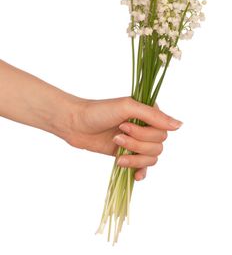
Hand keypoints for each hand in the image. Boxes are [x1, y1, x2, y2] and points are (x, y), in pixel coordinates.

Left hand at [60, 96, 182, 181]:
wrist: (75, 124)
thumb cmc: (99, 111)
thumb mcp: (128, 108)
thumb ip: (154, 116)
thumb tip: (180, 125)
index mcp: (148, 113)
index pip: (163, 130)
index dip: (146, 133)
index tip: (125, 126)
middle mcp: (145, 127)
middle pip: (158, 145)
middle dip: (136, 143)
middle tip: (117, 135)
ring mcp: (137, 142)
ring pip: (151, 157)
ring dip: (134, 156)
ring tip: (116, 146)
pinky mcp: (127, 154)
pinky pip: (143, 167)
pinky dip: (140, 171)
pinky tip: (135, 176)